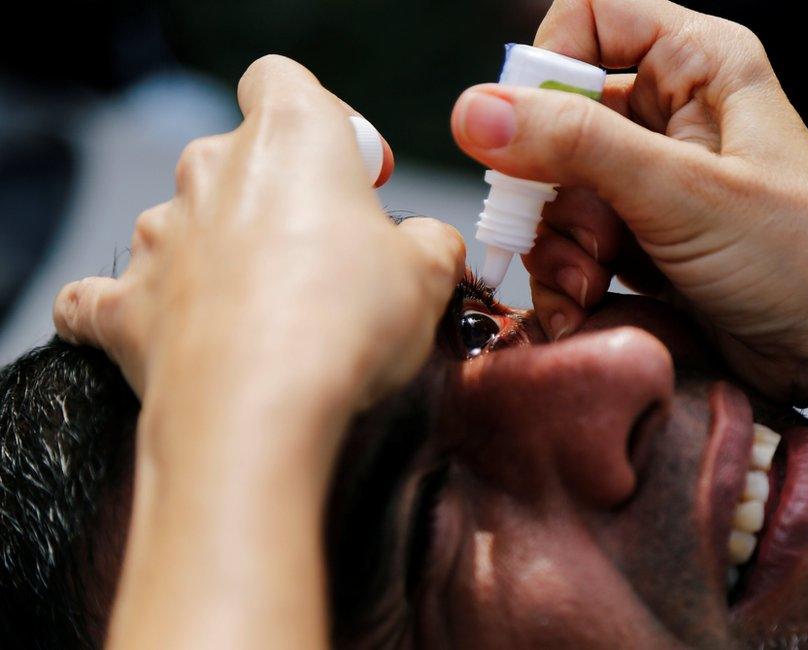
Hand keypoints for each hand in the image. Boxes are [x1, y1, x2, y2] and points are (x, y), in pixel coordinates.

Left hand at [54, 55, 464, 472]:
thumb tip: (426, 243)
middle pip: (237, 158)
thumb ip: (430, 242)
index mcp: (289, 137)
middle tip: (324, 259)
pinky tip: (162, 333)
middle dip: (279, 199)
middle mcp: (211, 168)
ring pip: (185, 225)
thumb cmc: (348, 323)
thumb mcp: (429, 275)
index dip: (324, 121)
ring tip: (269, 316)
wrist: (259, 410)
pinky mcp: (123, 304)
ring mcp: (159, 236)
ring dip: (221, 255)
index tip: (358, 178)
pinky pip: (111, 296)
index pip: (282, 82)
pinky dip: (138, 308)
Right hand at [450, 0, 807, 419]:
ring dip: (558, 247)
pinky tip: (586, 306)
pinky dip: (569, 277)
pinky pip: (573, 242)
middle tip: (573, 239)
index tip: (524, 135)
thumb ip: (576, 146)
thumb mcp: (682, 193)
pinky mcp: (643, 239)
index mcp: (696, 65)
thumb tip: (477, 114)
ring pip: (558, 192)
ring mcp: (653, 182)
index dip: (546, 72)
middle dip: (550, 190)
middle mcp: (671, 116)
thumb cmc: (802, 258)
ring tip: (589, 285)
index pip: (587, 23)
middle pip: (556, 121)